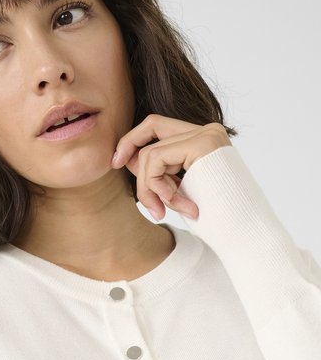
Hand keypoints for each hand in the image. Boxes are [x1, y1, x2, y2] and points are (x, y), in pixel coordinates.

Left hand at [111, 114, 232, 221]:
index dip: (134, 141)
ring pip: (151, 152)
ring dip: (148, 188)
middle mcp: (208, 130)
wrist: (243, 233)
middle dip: (131, 151)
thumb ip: (159, 172)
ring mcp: (207, 135)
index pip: (158, 126)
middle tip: (121, 174)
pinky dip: (155, 186)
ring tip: (163, 211)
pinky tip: (171, 205)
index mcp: (204, 139)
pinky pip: (156, 160)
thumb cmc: (214, 219)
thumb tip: (126, 158)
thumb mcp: (178, 191)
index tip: (117, 163)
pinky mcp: (202, 145)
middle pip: (151, 125)